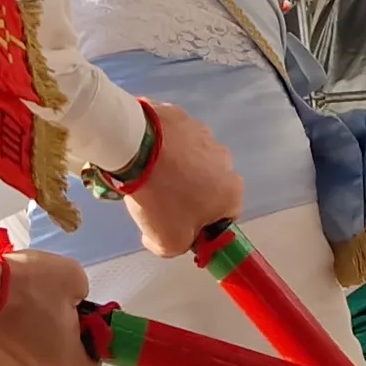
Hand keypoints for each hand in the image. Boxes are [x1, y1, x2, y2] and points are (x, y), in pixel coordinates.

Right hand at [0, 249, 99, 365]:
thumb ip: (82, 292)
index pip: (90, 364)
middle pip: (53, 360)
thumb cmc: (22, 288)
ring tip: (9, 305)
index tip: (79, 317)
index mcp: (64, 364)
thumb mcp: (71, 275)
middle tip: (41, 303)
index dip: (89, 340)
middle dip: (52, 335)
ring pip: (20, 358)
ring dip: (20, 337)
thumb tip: (73, 299)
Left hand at [114, 100, 242, 258]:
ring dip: (176, 170)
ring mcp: (203, 133)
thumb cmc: (161, 198)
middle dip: (190, 196)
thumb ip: (178, 248)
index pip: (225, 217)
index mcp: (231, 191)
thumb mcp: (169, 242)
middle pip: (209, 187)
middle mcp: (225, 160)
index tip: (179, 227)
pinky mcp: (180, 116)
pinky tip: (143, 155)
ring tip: (148, 177)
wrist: (134, 146)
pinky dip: (163, 147)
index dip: (203, 227)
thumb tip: (175, 238)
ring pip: (192, 161)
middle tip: (160, 202)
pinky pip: (174, 139)